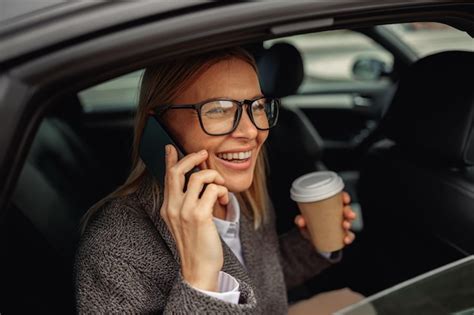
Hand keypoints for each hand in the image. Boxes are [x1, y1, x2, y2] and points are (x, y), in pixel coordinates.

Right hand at [160, 145, 228, 290]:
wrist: (198, 269)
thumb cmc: (196, 245)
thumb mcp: (186, 221)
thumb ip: (187, 202)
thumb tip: (197, 182)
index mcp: (168, 208)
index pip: (167, 177)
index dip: (169, 160)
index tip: (170, 147)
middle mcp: (172, 207)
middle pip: (178, 171)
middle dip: (193, 158)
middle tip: (204, 155)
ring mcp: (184, 211)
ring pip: (198, 177)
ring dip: (215, 177)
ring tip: (222, 187)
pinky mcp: (199, 215)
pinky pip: (213, 190)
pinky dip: (222, 191)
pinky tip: (225, 201)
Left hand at [294, 191, 356, 245]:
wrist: (312, 242)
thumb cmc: (310, 227)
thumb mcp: (304, 223)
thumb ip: (300, 220)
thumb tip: (301, 220)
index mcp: (331, 207)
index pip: (340, 199)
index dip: (344, 197)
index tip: (344, 199)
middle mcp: (338, 215)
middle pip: (347, 210)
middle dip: (348, 211)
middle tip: (347, 214)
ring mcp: (341, 226)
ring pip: (349, 222)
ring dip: (349, 223)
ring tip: (345, 225)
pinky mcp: (343, 236)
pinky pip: (350, 236)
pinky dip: (349, 237)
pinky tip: (345, 239)